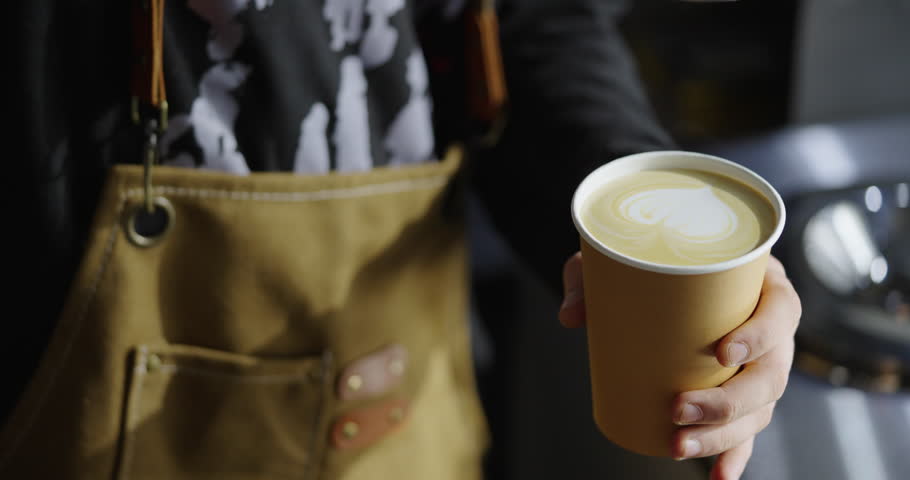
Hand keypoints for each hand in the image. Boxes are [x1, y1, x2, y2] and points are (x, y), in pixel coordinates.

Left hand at [559, 253, 800, 479]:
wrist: (658, 270)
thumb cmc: (650, 258)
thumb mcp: (621, 256)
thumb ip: (593, 276)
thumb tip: (570, 316)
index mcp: (760, 284)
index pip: (781, 310)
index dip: (761, 335)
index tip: (724, 353)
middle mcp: (771, 328)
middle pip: (772, 374)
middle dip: (728, 402)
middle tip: (678, 408)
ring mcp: (761, 365)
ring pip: (760, 409)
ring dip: (724, 434)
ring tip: (679, 445)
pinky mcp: (742, 394)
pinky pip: (747, 430)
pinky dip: (734, 455)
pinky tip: (719, 478)